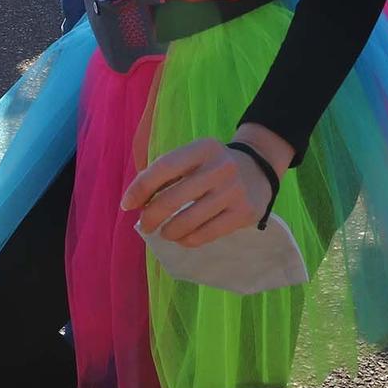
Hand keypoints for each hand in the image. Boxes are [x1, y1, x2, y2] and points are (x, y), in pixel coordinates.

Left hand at [122, 124, 291, 248]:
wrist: (260, 170)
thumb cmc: (213, 166)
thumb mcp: (195, 157)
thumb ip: (167, 174)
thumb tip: (135, 201)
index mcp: (203, 148)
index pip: (164, 167)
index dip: (141, 187)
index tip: (127, 204)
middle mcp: (220, 168)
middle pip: (173, 199)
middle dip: (151, 216)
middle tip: (145, 225)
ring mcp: (234, 192)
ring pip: (188, 221)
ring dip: (168, 231)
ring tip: (165, 232)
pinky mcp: (244, 213)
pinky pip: (206, 234)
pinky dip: (187, 240)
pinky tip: (183, 238)